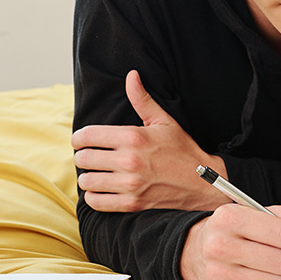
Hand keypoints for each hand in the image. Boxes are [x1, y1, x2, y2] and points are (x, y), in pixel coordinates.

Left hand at [72, 70, 229, 212]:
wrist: (202, 181)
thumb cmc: (182, 149)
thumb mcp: (163, 121)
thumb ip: (142, 99)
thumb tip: (131, 75)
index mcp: (133, 137)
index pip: (87, 136)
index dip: (78, 138)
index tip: (80, 141)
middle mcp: (129, 160)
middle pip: (84, 158)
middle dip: (83, 156)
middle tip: (90, 157)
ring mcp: (130, 184)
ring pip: (87, 181)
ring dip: (88, 177)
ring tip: (95, 174)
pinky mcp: (132, 204)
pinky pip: (96, 202)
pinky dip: (94, 196)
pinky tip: (101, 190)